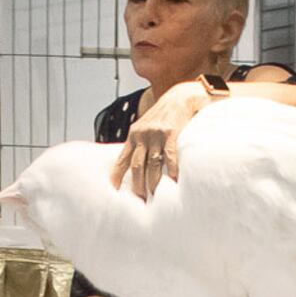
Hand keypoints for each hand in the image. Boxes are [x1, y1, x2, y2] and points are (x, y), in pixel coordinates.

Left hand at [106, 82, 209, 199]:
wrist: (181, 96)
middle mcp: (142, 134)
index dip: (117, 176)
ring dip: (152, 183)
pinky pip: (170, 157)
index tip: (114, 192)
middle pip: (136, 166)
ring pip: (151, 164)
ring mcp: (156, 134)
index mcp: (134, 134)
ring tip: (153, 196)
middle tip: (139, 200)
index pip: (122, 159)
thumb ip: (141, 142)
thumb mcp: (147, 126)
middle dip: (137, 185)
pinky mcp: (171, 134)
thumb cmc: (165, 115)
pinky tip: (172, 182)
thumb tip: (137, 166)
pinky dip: (171, 171)